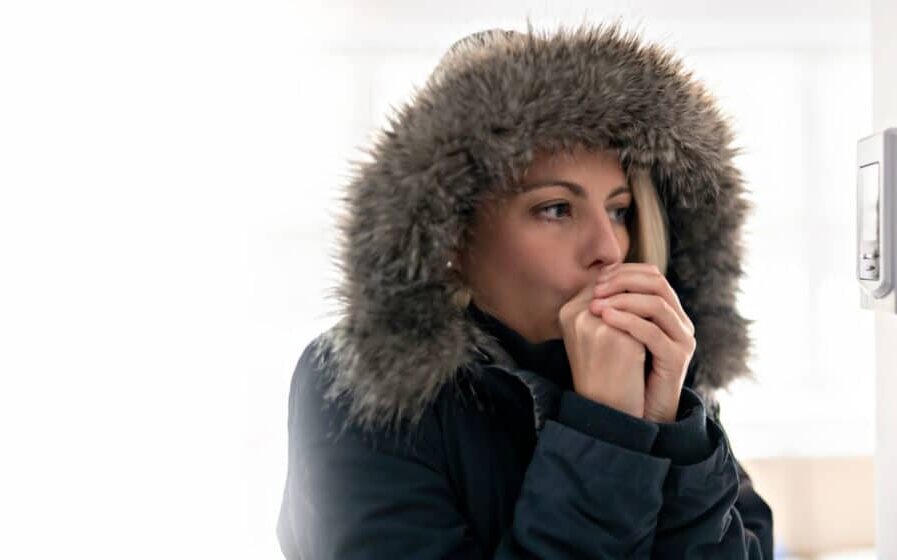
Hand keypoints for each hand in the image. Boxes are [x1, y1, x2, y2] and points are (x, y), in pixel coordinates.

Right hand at [558, 277, 647, 417]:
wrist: (606, 409)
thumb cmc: (601, 372)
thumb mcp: (595, 336)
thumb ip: (603, 308)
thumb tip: (621, 278)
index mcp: (567, 312)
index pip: (600, 281)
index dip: (624, 279)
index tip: (644, 282)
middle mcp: (576, 314)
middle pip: (615, 282)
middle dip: (638, 281)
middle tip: (657, 284)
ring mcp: (594, 323)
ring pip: (629, 293)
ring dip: (647, 295)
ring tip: (661, 302)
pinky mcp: (615, 336)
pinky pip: (640, 313)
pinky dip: (652, 313)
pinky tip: (663, 320)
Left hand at [589, 263, 696, 422]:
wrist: (637, 411)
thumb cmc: (622, 371)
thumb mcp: (617, 332)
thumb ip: (614, 307)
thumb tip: (595, 277)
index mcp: (669, 311)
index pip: (652, 276)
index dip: (625, 272)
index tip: (597, 278)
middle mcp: (680, 321)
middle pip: (657, 284)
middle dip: (624, 281)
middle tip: (596, 289)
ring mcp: (682, 339)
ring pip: (657, 305)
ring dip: (623, 299)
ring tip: (595, 305)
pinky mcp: (677, 358)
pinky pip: (653, 332)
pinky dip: (627, 321)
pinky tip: (606, 319)